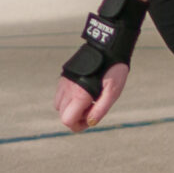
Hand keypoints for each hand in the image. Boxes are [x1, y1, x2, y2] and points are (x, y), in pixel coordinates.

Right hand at [57, 0, 144, 129]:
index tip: (90, 119)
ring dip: (72, 108)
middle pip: (63, 114)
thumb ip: (100, 109)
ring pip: (59, 105)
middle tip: (93, 109)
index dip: (78, 125)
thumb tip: (90, 123)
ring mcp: (64, 82)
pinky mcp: (64, 76)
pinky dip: (69, 98)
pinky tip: (84, 92)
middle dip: (76, 117)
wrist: (107, 47)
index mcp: (79, 95)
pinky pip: (60, 94)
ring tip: (89, 101)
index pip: (67, 120)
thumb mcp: (113, 92)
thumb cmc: (113, 70)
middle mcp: (67, 89)